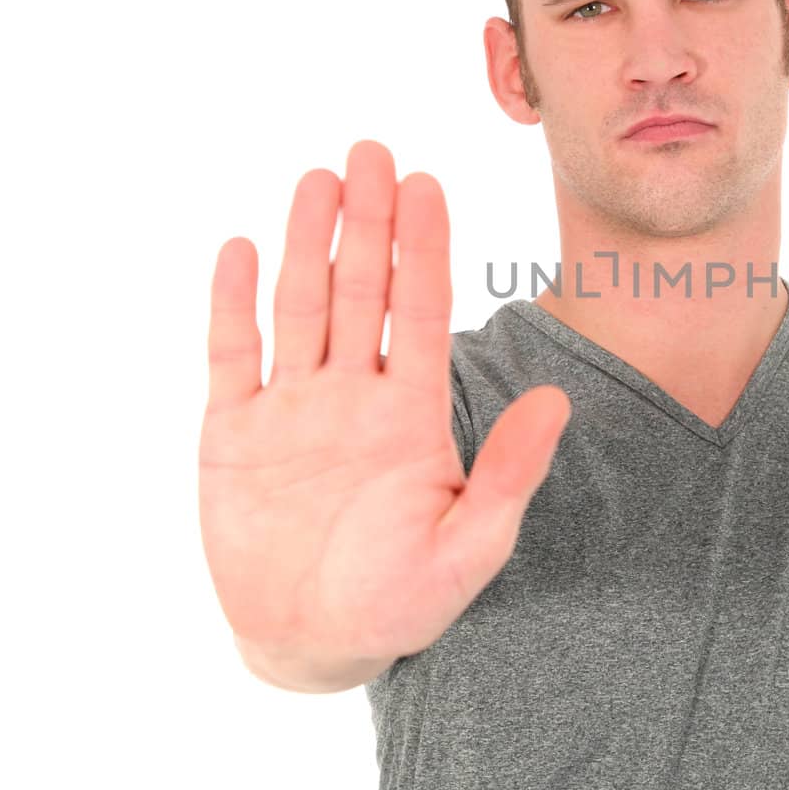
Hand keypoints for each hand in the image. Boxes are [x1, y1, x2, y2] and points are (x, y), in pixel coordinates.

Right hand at [199, 139, 569, 664]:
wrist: (312, 640)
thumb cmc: (400, 599)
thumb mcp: (469, 546)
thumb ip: (509, 475)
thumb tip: (557, 402)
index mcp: (409, 411)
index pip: (418, 310)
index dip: (424, 247)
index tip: (429, 184)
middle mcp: (351, 394)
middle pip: (360, 289)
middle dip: (367, 222)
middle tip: (373, 150)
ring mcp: (290, 407)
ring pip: (299, 305)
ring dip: (305, 243)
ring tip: (317, 179)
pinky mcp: (231, 431)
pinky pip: (232, 354)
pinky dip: (231, 305)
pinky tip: (238, 249)